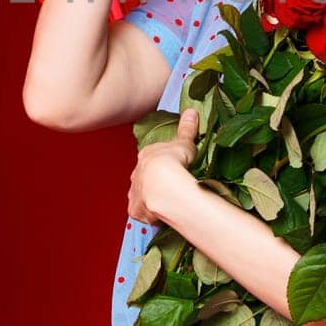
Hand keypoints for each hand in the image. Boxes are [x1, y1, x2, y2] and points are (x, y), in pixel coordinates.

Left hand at [127, 108, 199, 224]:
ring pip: (141, 196)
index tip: (171, 169)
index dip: (161, 165)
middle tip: (170, 188)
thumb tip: (191, 111)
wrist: (164, 185)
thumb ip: (187, 129)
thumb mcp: (184, 143)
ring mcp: (134, 193)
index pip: (151, 160)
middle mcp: (136, 174)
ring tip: (168, 203)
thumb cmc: (174, 161)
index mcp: (145, 156)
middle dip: (154, 183)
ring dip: (151, 199)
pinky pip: (142, 212)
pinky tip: (161, 215)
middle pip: (144, 178)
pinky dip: (150, 214)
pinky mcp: (136, 210)